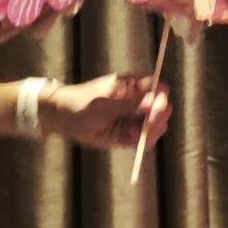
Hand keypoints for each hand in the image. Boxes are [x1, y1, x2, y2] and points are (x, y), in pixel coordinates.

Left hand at [56, 71, 171, 151]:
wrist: (64, 118)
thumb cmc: (81, 103)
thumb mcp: (103, 103)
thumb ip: (128, 103)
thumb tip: (153, 101)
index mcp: (135, 84)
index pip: (160, 89)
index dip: (161, 101)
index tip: (153, 114)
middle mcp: (140, 99)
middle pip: (163, 109)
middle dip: (156, 122)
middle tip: (141, 131)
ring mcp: (136, 117)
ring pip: (156, 127)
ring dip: (147, 135)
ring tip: (127, 136)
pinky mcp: (131, 133)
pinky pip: (144, 140)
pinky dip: (139, 143)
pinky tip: (123, 140)